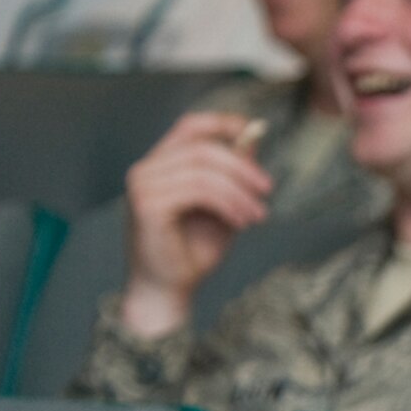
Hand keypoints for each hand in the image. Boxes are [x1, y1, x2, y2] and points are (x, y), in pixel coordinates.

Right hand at [120, 112, 271, 337]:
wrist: (170, 287)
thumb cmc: (194, 247)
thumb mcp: (224, 203)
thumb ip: (234, 171)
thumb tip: (254, 134)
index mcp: (161, 164)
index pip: (190, 126)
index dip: (223, 122)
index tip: (254, 130)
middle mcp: (146, 169)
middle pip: (202, 147)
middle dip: (242, 167)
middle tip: (267, 189)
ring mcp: (143, 186)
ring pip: (203, 171)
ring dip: (239, 193)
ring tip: (258, 216)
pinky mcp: (148, 205)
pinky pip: (198, 191)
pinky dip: (227, 204)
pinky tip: (241, 222)